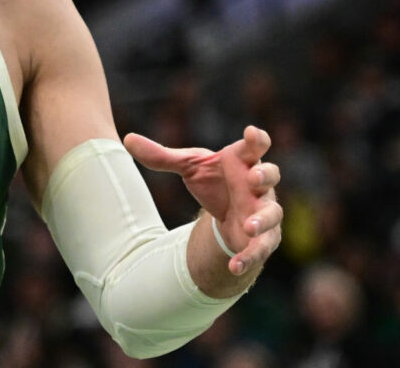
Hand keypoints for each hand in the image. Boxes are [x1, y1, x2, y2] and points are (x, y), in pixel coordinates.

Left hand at [123, 125, 281, 274]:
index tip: (250, 133)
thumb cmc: (214, 180)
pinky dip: (249, 258)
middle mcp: (259, 185)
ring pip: (271, 214)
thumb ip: (161, 156)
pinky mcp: (264, 237)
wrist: (226, 213)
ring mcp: (264, 210)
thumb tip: (127, 140)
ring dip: (262, 220)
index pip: (255, 145)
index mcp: (244, 161)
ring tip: (248, 227)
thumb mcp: (188, 167)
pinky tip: (234, 267)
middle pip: (270, 176)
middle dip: (264, 176)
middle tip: (252, 178)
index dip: (256, 139)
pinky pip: (261, 248)